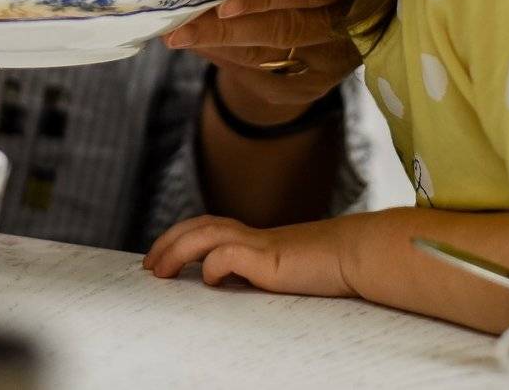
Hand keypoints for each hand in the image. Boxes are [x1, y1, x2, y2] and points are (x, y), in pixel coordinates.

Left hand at [143, 214, 352, 296]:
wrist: (361, 255)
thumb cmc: (330, 268)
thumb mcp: (287, 271)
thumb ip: (260, 274)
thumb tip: (229, 282)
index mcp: (256, 239)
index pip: (208, 228)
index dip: (180, 239)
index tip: (159, 259)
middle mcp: (253, 236)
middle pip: (199, 227)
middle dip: (168, 242)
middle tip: (148, 266)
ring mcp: (261, 244)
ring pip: (206, 235)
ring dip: (177, 250)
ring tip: (158, 271)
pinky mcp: (270, 258)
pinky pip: (230, 254)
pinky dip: (213, 264)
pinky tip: (208, 277)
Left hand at [164, 0, 364, 122]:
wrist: (326, 0)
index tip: (225, 1)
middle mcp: (351, 18)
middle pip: (285, 29)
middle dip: (224, 29)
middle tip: (177, 27)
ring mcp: (334, 58)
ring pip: (266, 56)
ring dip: (214, 44)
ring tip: (174, 32)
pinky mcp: (310, 85)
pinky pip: (257, 74)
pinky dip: (221, 56)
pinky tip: (195, 43)